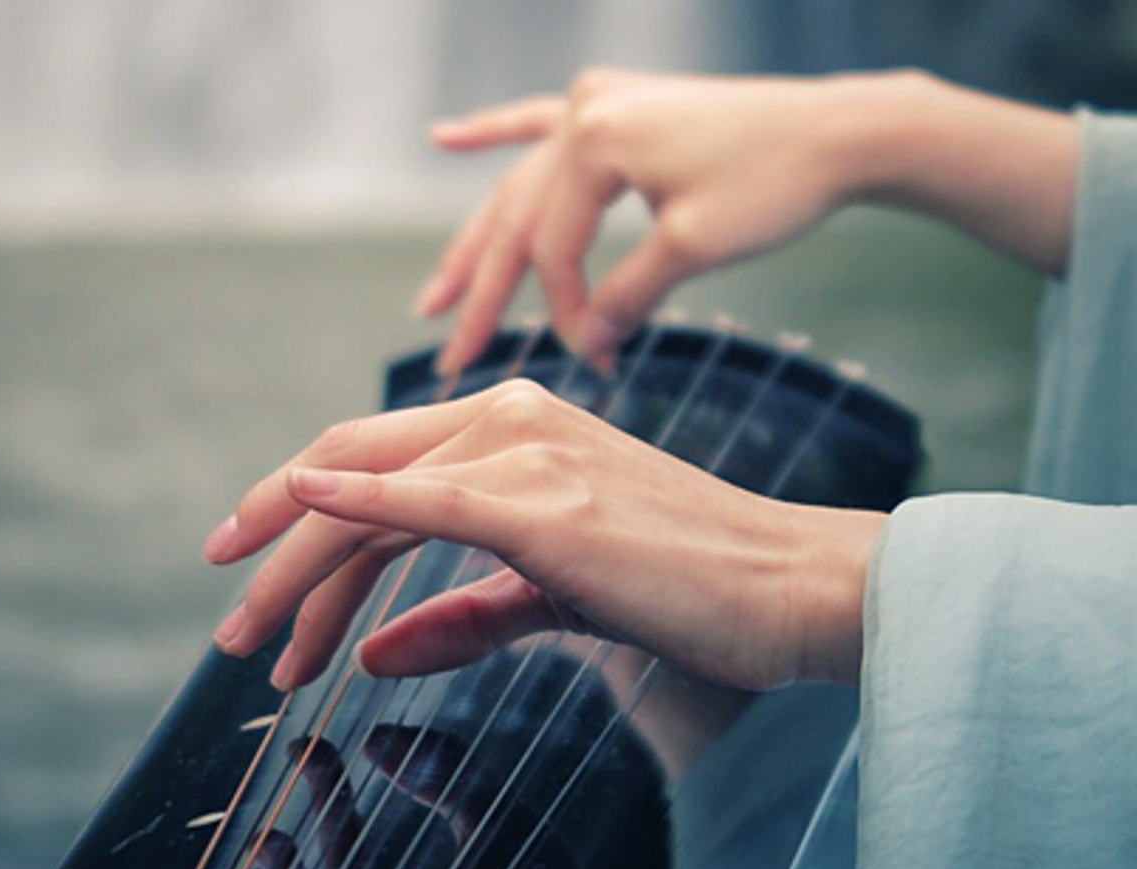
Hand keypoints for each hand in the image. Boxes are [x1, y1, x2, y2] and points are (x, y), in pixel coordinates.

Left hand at [203, 380, 884, 690]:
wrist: (788, 586)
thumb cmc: (688, 586)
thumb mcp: (554, 597)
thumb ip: (464, 617)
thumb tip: (376, 655)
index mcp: (513, 428)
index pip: (374, 467)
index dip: (298, 516)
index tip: (250, 571)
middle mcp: (508, 419)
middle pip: (348, 471)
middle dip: (274, 549)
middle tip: (234, 628)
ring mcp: (524, 452)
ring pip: (367, 497)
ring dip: (298, 573)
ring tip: (258, 648)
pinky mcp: (541, 501)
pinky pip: (423, 500)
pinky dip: (351, 506)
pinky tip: (295, 516)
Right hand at [417, 68, 1078, 374]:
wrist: (839, 132)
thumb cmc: (775, 185)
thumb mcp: (694, 249)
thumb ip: (627, 297)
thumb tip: (588, 346)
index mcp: (596, 140)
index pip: (556, 248)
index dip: (564, 311)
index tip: (593, 358)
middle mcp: (583, 111)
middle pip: (519, 218)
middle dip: (486, 293)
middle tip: (450, 353)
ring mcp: (597, 103)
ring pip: (521, 184)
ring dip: (480, 239)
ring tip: (436, 294)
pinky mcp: (618, 107)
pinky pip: (538, 123)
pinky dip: (494, 133)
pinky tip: (445, 137)